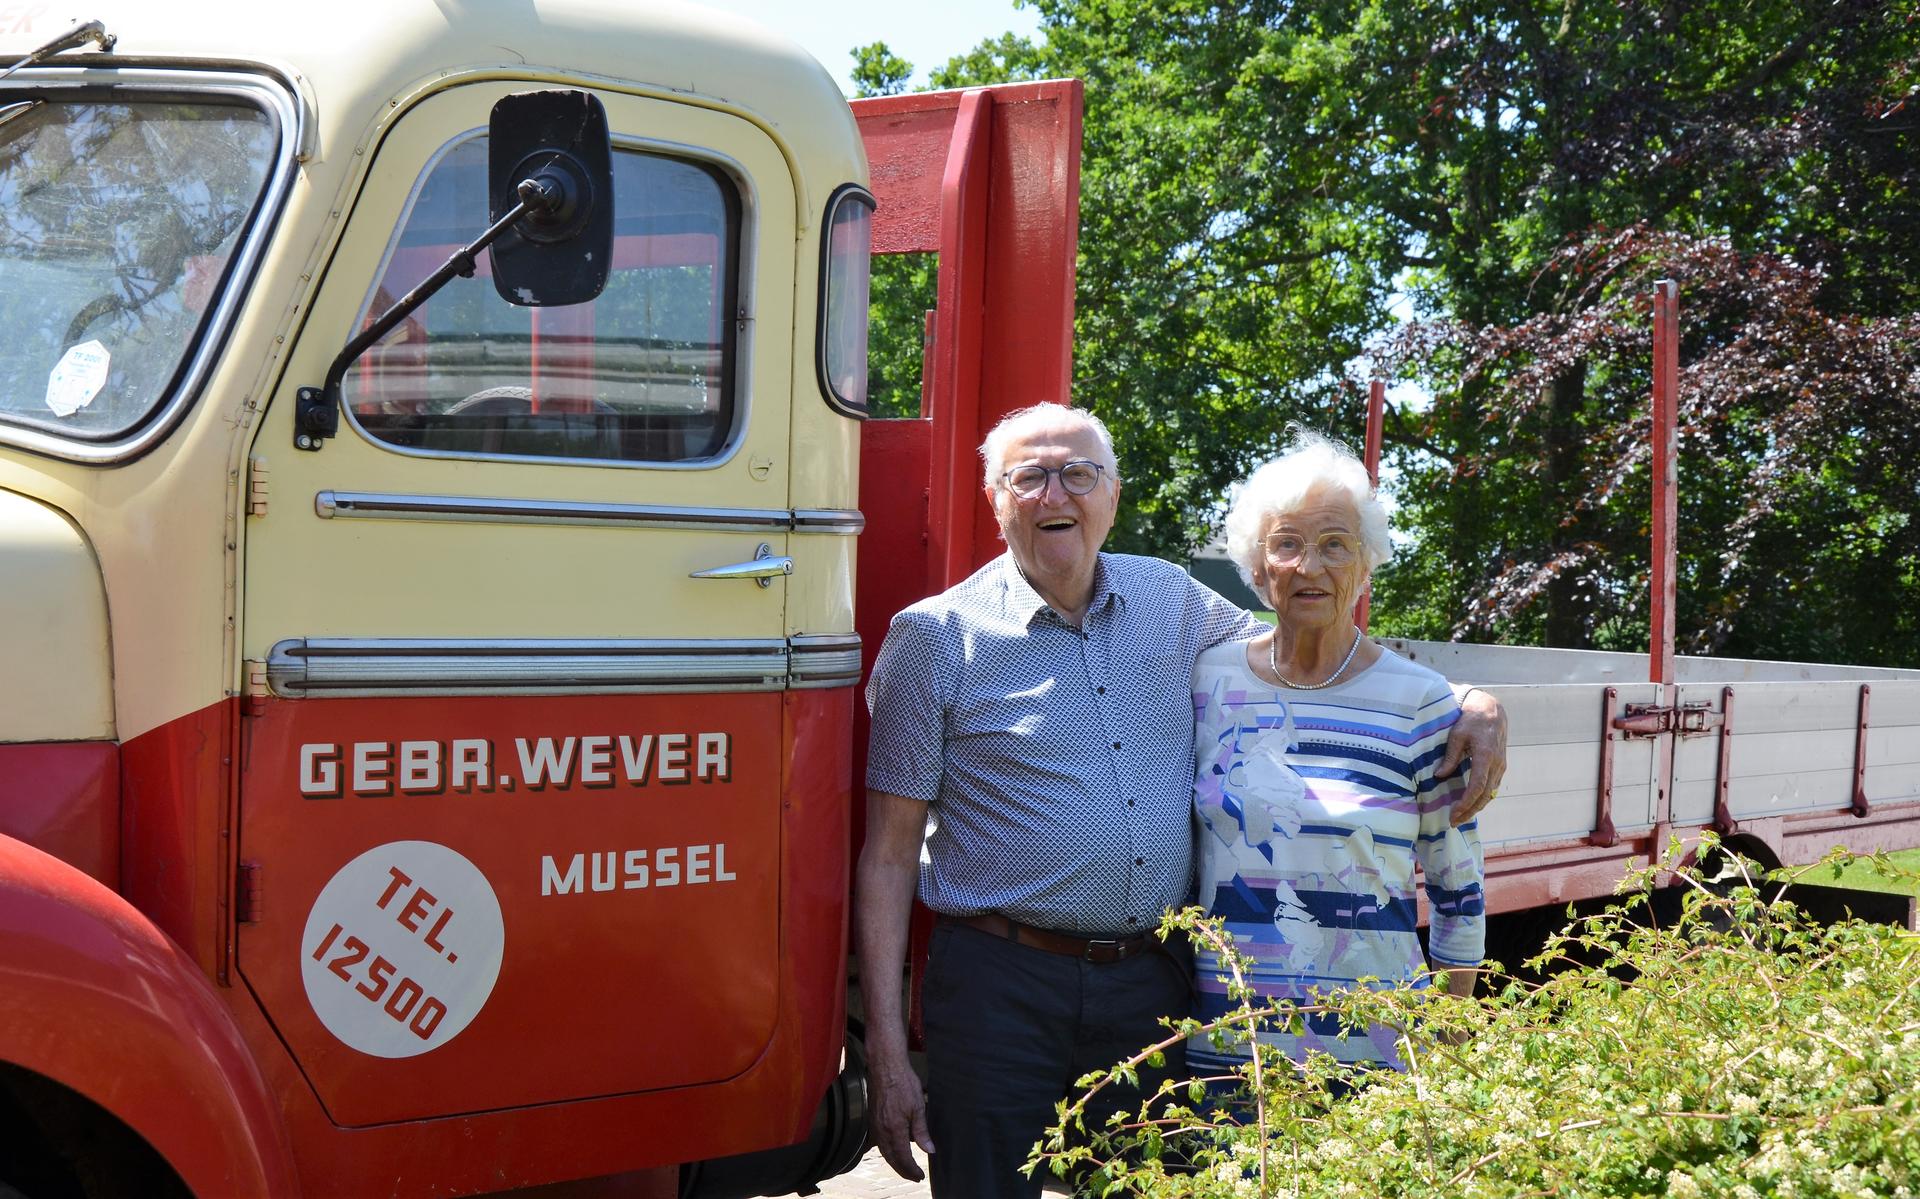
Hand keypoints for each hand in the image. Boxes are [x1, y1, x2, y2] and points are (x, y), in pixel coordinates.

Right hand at [868, 1051, 933, 1180]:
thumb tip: (929, 1150)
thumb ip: (922, 1131)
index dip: (911, 1170)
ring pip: (883, 1151)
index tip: (920, 1175)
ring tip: (905, 1166)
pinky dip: (886, 1150)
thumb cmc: (902, 1083)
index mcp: (894, 1129)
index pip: (903, 1158)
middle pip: (891, 1158)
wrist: (885, 1066)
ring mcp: (874, 1124)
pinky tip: (892, 1148)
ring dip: (894, 1161)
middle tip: (913, 1176)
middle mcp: (881, 1130)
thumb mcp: (918, 1107)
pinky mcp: (872, 1117)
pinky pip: (878, 1141)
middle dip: (902, 1170)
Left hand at [1437, 686, 1507, 824]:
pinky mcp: (1500, 766)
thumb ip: (1450, 757)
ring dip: (1476, 807)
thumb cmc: (1471, 720)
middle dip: (1470, 811)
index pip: (1477, 787)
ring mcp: (1500, 766)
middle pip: (1485, 796)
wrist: (1491, 711)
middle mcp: (1497, 764)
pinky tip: (1470, 804)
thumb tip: (1439, 776)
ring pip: (1490, 794)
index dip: (1466, 803)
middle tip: (1454, 822)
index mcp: (1486, 756)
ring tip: (1460, 817)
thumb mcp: (1456, 735)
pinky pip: (1492, 788)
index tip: (1454, 814)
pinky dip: (1481, 798)